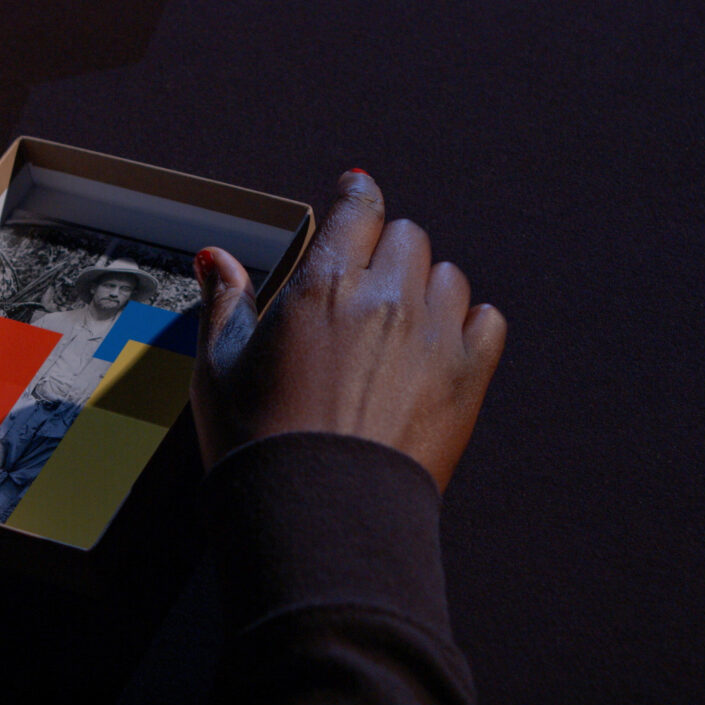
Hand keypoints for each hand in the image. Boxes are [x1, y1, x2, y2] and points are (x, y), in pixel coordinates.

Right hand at [189, 171, 504, 491]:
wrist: (317, 513)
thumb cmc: (259, 443)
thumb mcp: (219, 368)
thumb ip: (225, 303)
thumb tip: (217, 259)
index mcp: (324, 284)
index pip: (360, 209)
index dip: (358, 195)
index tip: (358, 191)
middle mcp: (386, 297)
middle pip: (407, 238)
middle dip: (386, 251)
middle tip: (365, 285)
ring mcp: (433, 336)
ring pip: (448, 275)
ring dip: (425, 287)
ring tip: (399, 324)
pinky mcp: (468, 377)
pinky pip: (487, 320)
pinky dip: (468, 324)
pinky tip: (440, 345)